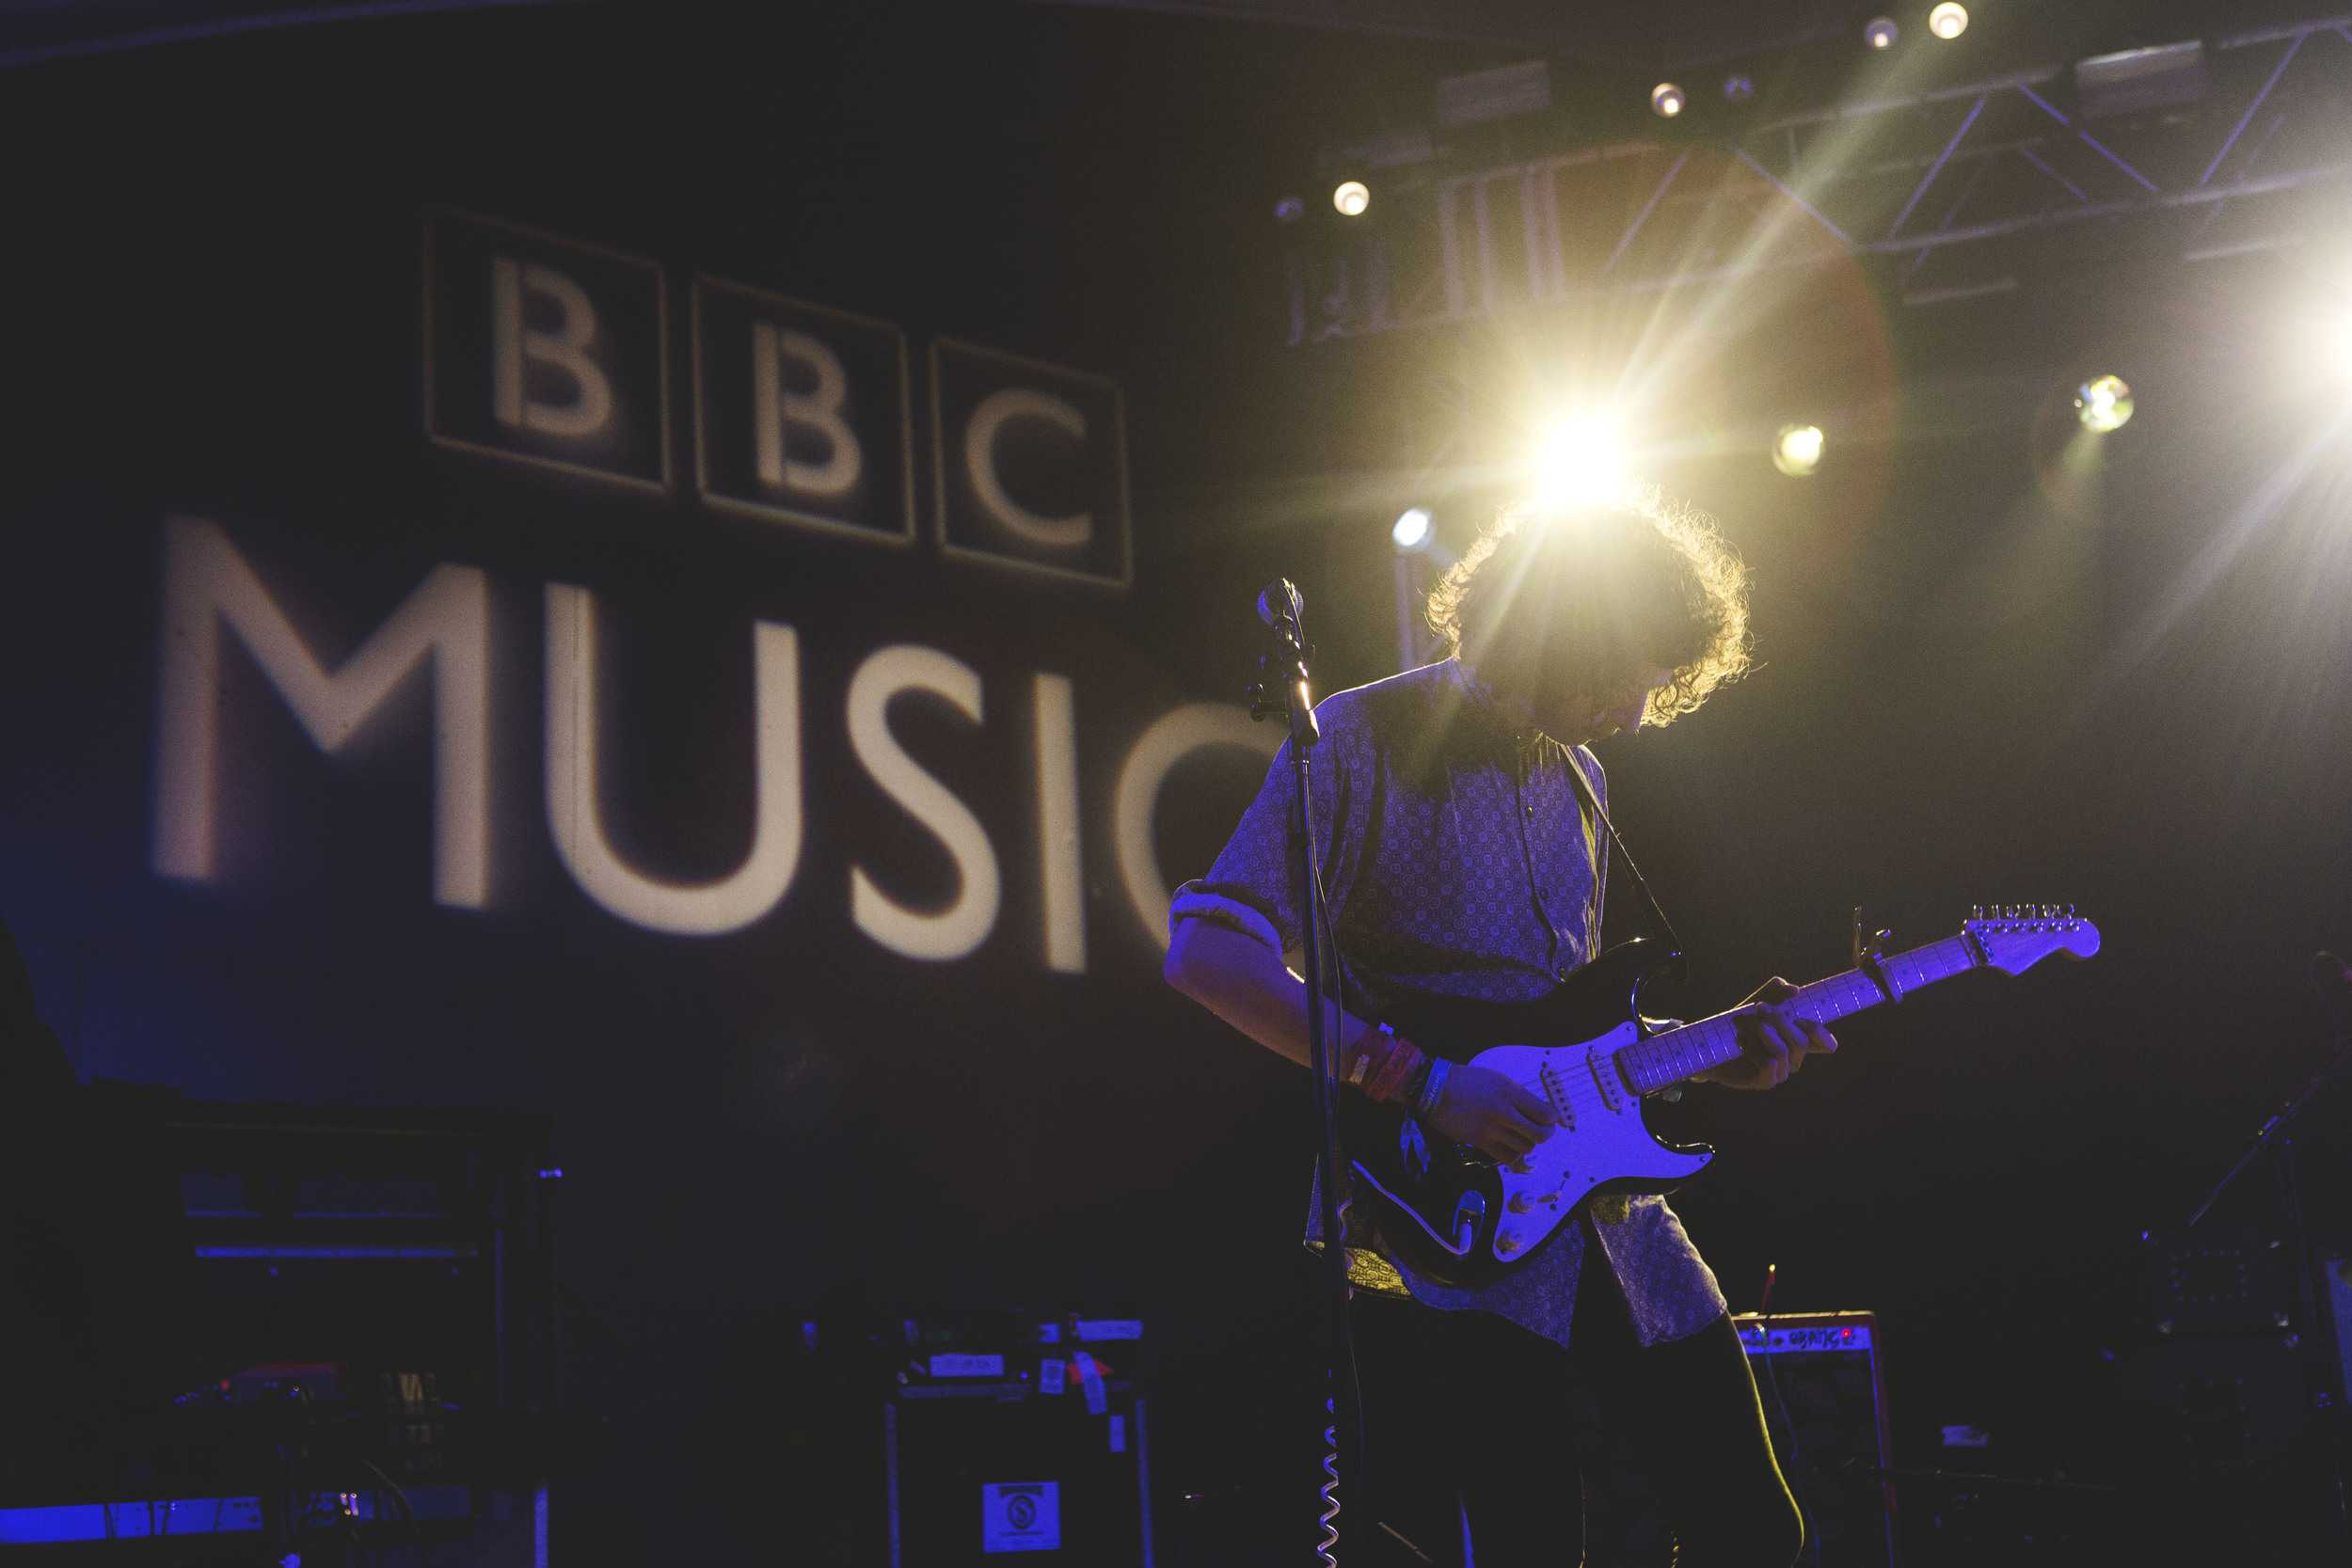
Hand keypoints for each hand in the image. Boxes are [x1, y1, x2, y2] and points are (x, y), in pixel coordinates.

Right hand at [1425, 1063, 1555, 1160]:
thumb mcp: (1496, 1079)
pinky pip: (1507, 1157)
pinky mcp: (1480, 1142)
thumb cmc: (1466, 1080)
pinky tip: (1511, 1147)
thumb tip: (1537, 1111)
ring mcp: (1492, 1129)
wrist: (1434, 1089)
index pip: (1545, 1113)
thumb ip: (1517, 1095)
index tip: (1550, 1118)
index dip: (1552, 1119)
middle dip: (1545, 1134)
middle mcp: (1503, 1112)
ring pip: (1525, 1147)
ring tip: (1521, 1136)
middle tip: (1542, 1130)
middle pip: (1539, 1135)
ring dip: (1527, 1144)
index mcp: (1509, 1092)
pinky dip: (1514, 1155)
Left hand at [1703, 977, 1837, 1090]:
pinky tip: (1741, 1044)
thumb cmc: (1739, 1024)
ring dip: (1762, 1031)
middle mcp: (1793, 1058)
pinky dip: (1754, 1049)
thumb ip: (1777, 992)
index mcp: (1797, 1040)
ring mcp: (1781, 1072)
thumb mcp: (1757, 1002)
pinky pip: (1770, 1063)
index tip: (1806, 1019)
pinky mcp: (1765, 1082)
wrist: (1710, 1044)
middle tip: (1758, 1007)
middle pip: (1801, 1041)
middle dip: (1780, 1020)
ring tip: (1742, 1025)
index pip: (1824, 1042)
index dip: (1822, 1034)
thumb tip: (1795, 990)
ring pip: (1784, 1051)